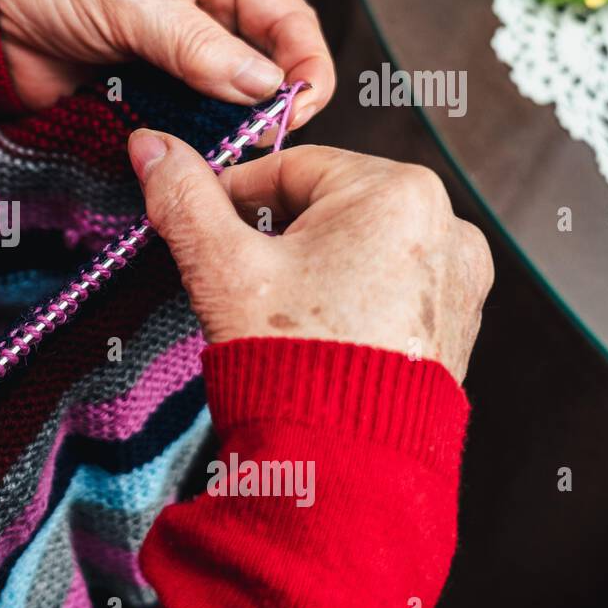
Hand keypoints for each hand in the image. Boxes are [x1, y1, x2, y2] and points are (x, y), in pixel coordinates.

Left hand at [0, 0, 334, 123]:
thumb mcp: (130, 1)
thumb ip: (194, 44)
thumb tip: (261, 84)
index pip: (288, 18)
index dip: (305, 63)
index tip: (300, 106)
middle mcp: (210, 13)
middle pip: (270, 66)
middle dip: (274, 104)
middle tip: (265, 139)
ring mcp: (185, 60)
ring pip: (234, 104)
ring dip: (237, 130)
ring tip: (233, 155)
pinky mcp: (157, 97)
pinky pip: (193, 126)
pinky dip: (200, 143)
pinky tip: (200, 159)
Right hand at [128, 133, 492, 381]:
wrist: (345, 463)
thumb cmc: (291, 360)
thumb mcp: (223, 267)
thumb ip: (184, 197)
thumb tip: (149, 144)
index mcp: (399, 191)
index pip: (291, 167)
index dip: (235, 197)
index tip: (204, 231)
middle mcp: (446, 224)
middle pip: (327, 204)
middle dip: (276, 234)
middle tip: (240, 280)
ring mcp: (458, 276)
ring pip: (356, 243)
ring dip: (311, 264)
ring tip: (277, 312)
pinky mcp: (457, 320)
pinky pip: (389, 282)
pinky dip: (349, 295)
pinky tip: (317, 332)